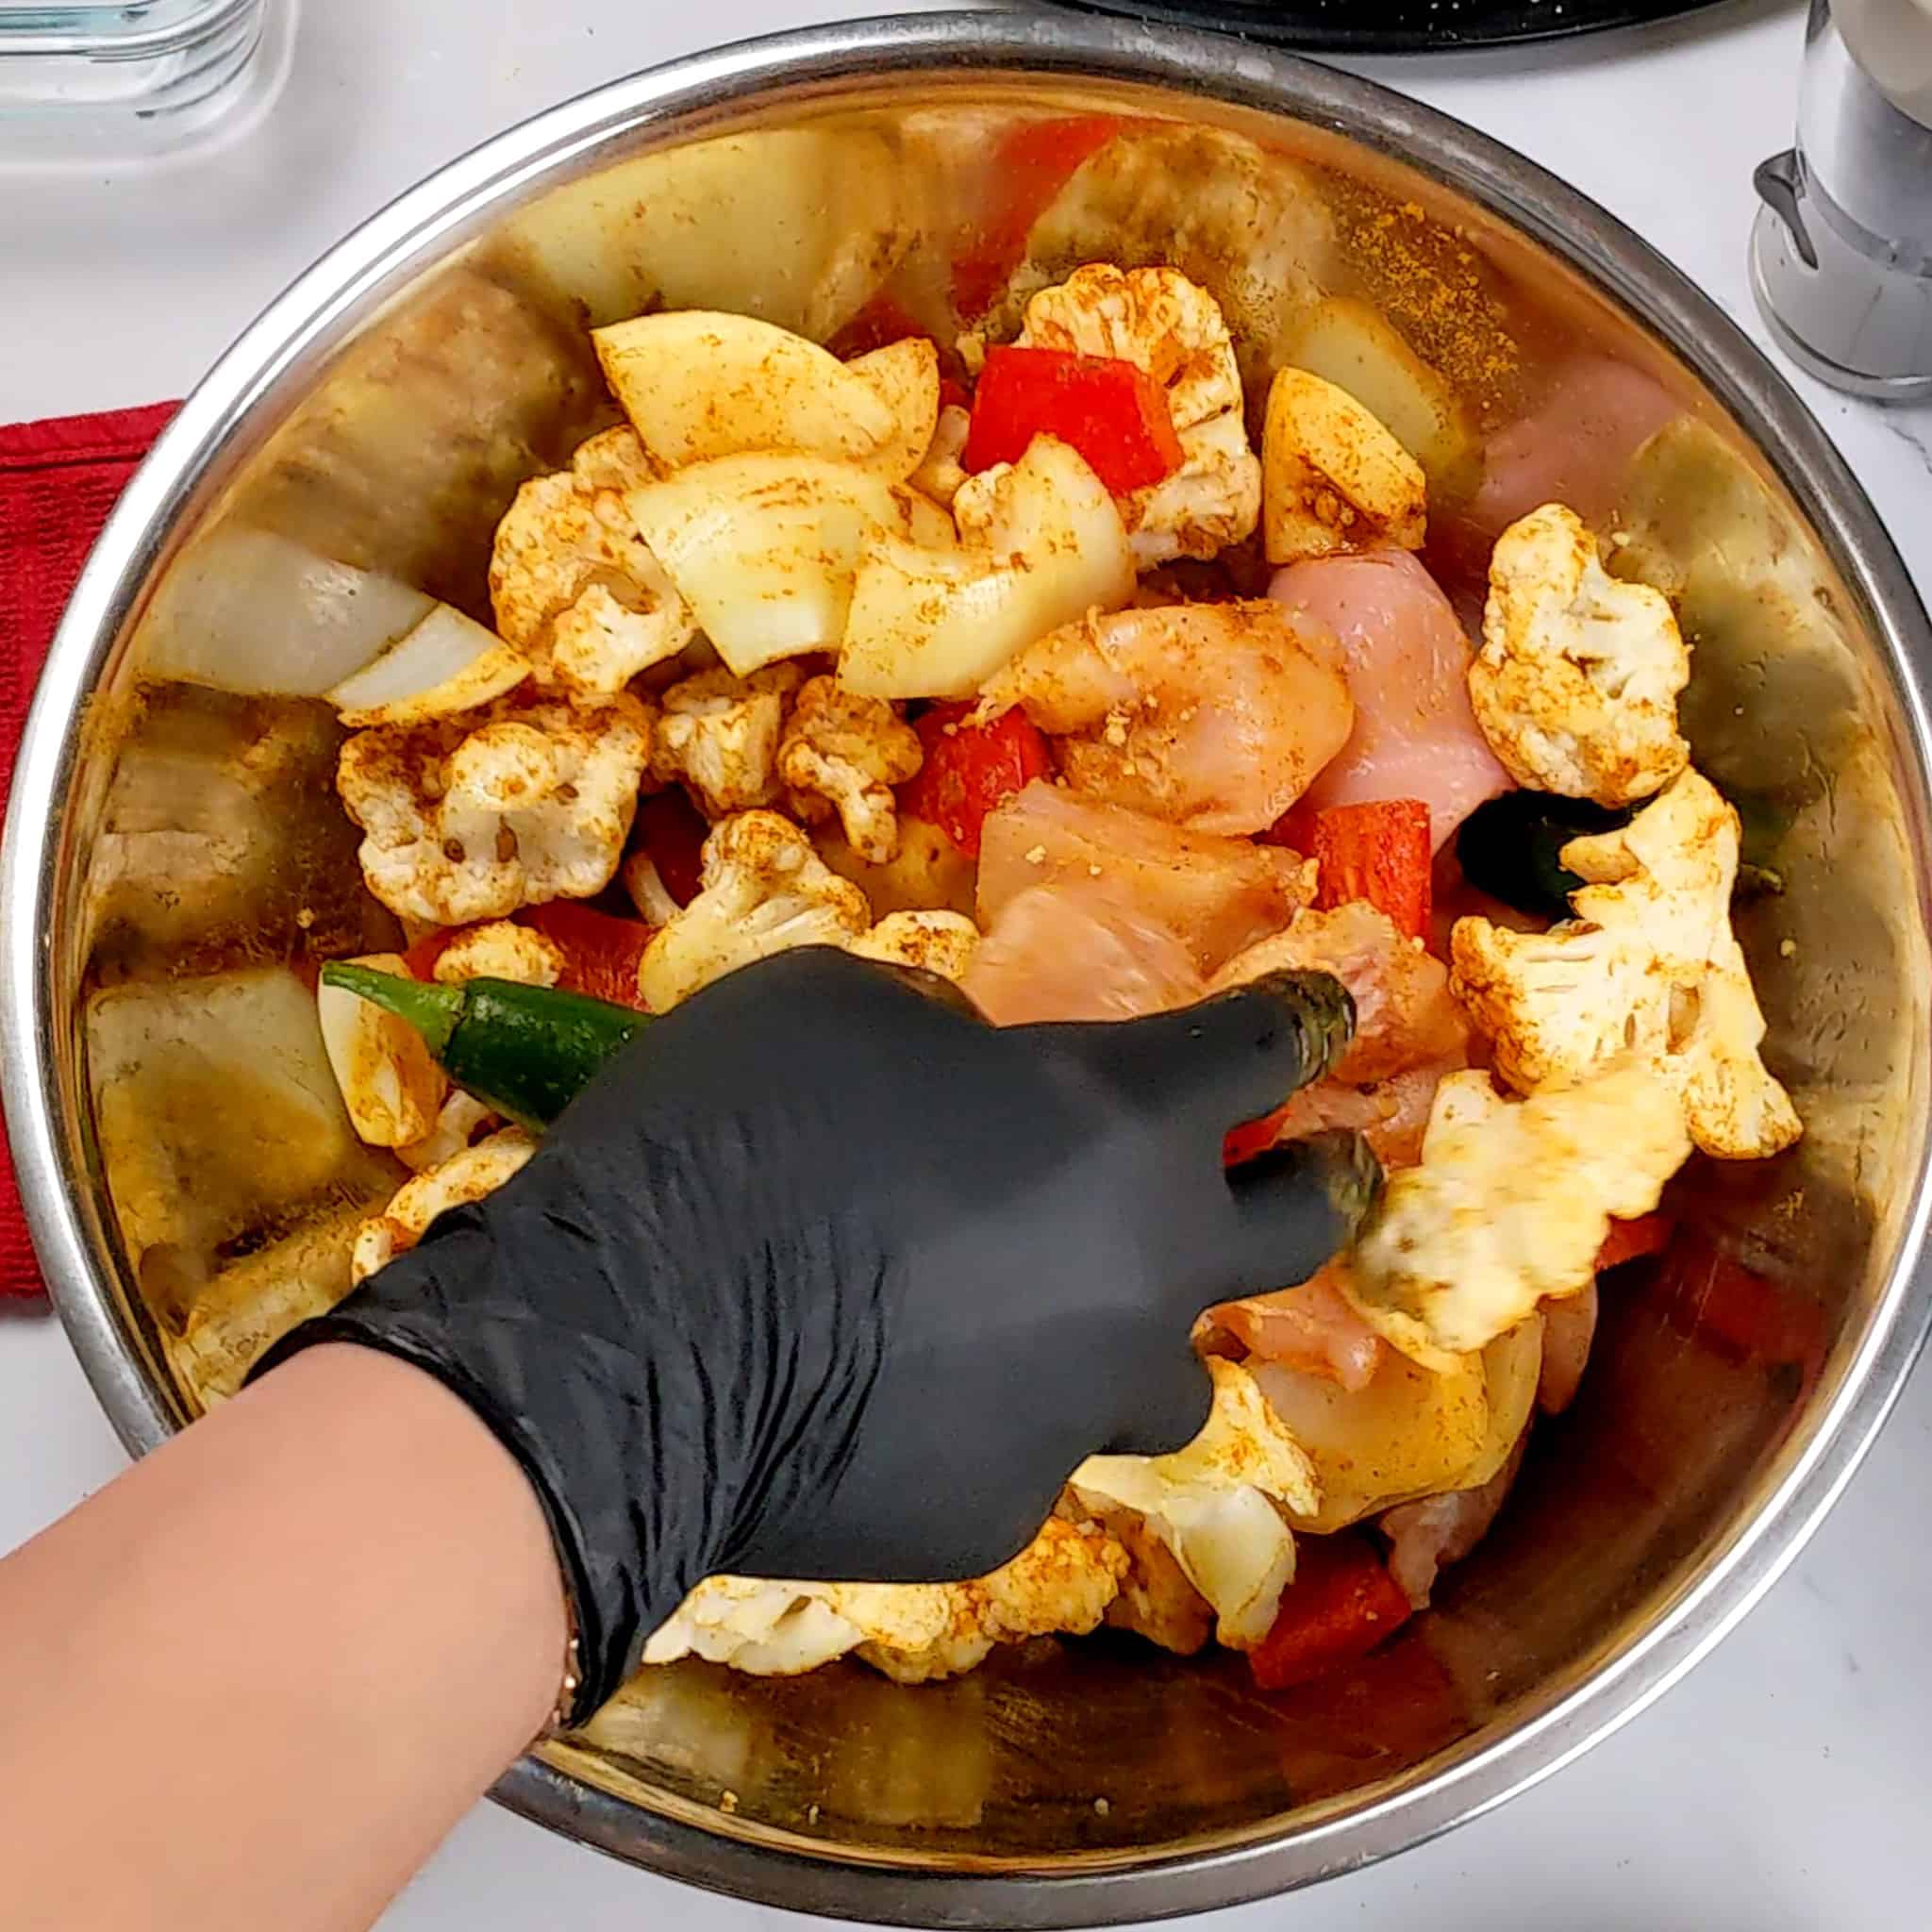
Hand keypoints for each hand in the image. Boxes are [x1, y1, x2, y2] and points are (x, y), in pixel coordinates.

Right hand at [264, 947, 1376, 1717]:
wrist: (631, 1349)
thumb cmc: (737, 1127)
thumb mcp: (837, 1005)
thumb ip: (945, 1031)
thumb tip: (977, 1067)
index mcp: (1119, 1117)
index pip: (1258, 1049)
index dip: (1300, 1018)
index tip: (1328, 1007)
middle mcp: (1145, 1266)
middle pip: (1297, 1227)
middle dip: (1325, 1185)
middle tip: (1328, 1170)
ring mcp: (1085, 1403)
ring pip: (1171, 1376)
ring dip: (1141, 1331)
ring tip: (1076, 1315)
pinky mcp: (1008, 1508)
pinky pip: (1029, 1450)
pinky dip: (993, 1416)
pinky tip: (903, 1399)